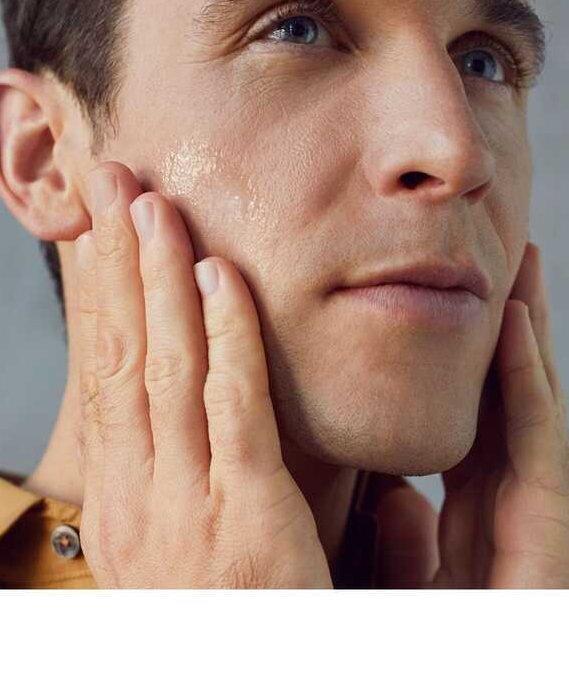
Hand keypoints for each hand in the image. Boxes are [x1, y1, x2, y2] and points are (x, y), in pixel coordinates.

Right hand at [75, 161, 332, 587]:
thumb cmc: (226, 615)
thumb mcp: (178, 539)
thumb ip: (180, 468)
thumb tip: (191, 394)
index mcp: (118, 499)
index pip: (100, 375)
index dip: (97, 295)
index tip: (96, 230)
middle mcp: (135, 495)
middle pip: (118, 355)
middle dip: (113, 263)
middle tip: (112, 183)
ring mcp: (184, 507)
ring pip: (163, 368)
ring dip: (157, 279)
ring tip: (153, 205)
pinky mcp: (246, 519)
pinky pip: (231, 409)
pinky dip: (225, 337)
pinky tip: (218, 277)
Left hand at [368, 241, 568, 587]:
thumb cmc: (374, 658)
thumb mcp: (392, 604)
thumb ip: (401, 551)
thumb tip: (400, 498)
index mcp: (458, 551)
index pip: (456, 445)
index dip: (460, 379)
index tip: (452, 317)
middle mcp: (498, 542)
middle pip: (495, 423)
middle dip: (502, 346)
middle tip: (501, 268)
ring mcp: (530, 550)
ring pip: (523, 428)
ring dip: (523, 348)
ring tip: (519, 273)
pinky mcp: (542, 566)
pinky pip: (535, 464)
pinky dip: (528, 396)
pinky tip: (516, 333)